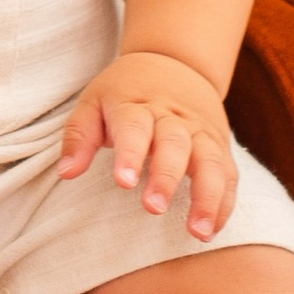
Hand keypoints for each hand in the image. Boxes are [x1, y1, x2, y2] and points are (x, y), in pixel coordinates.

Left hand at [57, 51, 238, 238]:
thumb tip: (66, 173)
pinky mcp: (219, 146)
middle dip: (166, 177)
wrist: (174, 61)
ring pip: (210, 162)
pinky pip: (227, 175)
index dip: (130, 154)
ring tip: (198, 231)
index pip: (134, 127)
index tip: (123, 182)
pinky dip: (224, 202)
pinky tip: (212, 230)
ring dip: (207, 197)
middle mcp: (173, 118)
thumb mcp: (94, 102)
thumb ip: (79, 136)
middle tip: (153, 208)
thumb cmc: (125, 91)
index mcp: (137, 106)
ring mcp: (200, 132)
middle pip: (174, 145)